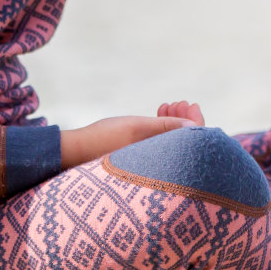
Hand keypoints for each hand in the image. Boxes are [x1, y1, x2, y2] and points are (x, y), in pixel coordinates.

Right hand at [61, 102, 204, 167]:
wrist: (74, 152)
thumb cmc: (105, 139)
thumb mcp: (138, 128)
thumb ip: (166, 127)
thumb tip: (196, 127)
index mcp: (162, 163)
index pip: (192, 145)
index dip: (196, 122)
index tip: (192, 104)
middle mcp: (158, 167)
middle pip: (184, 143)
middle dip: (185, 119)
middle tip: (181, 102)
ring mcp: (149, 164)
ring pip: (172, 141)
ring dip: (174, 121)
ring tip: (168, 105)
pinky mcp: (140, 160)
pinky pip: (160, 144)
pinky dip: (163, 128)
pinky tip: (160, 112)